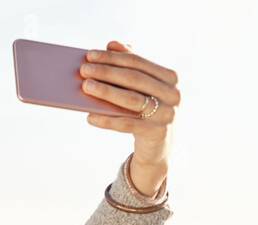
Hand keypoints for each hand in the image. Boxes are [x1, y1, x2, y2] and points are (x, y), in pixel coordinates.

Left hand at [80, 39, 179, 197]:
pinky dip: (107, 120)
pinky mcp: (157, 133)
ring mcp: (167, 114)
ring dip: (106, 92)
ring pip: (131, 99)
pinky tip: (89, 117)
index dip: (112, 58)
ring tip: (85, 87)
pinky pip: (127, 124)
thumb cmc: (146, 111)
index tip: (90, 54)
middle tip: (83, 69)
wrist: (158, 148)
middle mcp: (173, 93)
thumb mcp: (142, 88)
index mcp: (170, 77)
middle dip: (106, 72)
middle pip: (134, 79)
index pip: (137, 62)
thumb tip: (112, 44)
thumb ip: (131, 65)